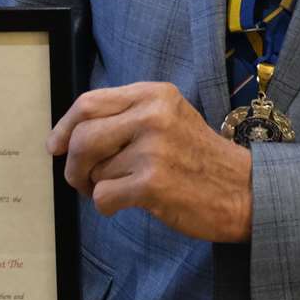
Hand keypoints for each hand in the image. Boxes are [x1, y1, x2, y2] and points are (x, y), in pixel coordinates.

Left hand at [48, 81, 251, 242]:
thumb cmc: (199, 157)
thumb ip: (126, 115)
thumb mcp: (168, 117)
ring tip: (120, 188)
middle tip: (81, 179)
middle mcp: (151, 115)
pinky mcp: (151, 183)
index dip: (64, 126)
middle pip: (82, 137)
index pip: (89, 102)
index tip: (55, 145)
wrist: (244, 190)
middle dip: (72, 163)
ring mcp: (152, 149)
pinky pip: (103, 196)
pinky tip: (128, 203)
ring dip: (96, 187)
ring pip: (92, 170)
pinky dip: (107, 205)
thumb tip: (70, 134)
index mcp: (153, 94)